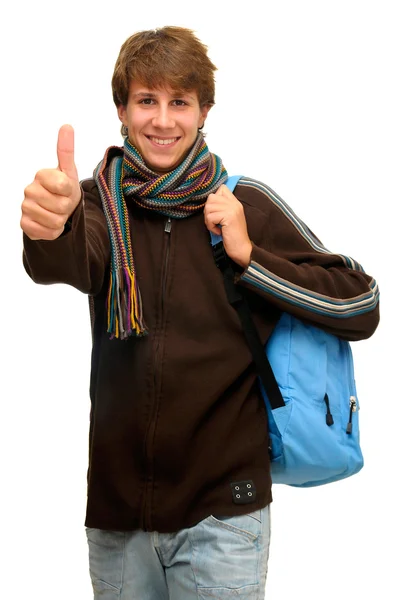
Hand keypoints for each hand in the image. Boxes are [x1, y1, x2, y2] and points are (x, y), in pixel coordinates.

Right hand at [21, 125, 81, 239]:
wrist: (57, 211)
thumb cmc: (64, 190)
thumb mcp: (69, 172)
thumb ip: (67, 151)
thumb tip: (67, 125)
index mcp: (42, 175)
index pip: (64, 186)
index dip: (70, 192)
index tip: (66, 190)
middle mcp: (30, 189)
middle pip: (61, 206)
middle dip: (67, 208)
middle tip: (63, 204)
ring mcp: (25, 207)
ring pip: (55, 221)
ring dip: (61, 220)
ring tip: (57, 213)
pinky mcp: (25, 224)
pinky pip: (47, 232)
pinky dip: (53, 232)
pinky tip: (49, 223)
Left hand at [204, 184, 251, 267]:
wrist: (241, 248)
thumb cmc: (233, 236)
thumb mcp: (229, 218)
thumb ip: (222, 208)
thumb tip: (209, 201)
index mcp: (235, 202)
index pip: (222, 188)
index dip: (214, 199)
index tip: (216, 212)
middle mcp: (234, 203)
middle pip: (211, 197)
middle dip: (208, 211)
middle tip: (214, 222)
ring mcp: (232, 209)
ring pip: (208, 207)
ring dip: (208, 220)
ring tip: (216, 227)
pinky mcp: (228, 217)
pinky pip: (210, 217)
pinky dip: (211, 226)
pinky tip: (219, 231)